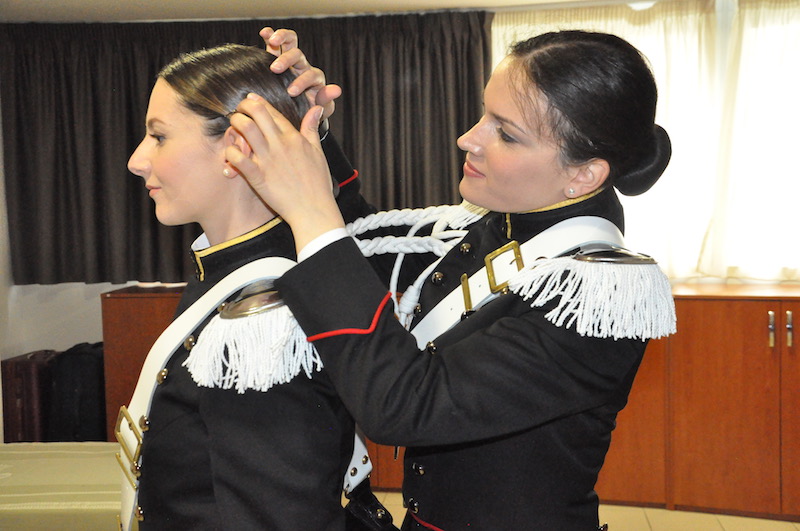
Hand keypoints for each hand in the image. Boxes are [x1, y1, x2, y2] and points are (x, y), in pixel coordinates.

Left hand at [226, 94, 344, 251]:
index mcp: (293, 137)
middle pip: (256, 112)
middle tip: (238, 111)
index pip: (271, 111)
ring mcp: (268, 160)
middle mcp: (279, 145)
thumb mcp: (318, 151)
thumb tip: (317, 108)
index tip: (249, 99)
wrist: (313, 210)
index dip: (257, 101)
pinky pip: (238, 158)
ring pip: (245, 129)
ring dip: (235, 123)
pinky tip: (231, 153)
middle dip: (243, 107)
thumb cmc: (318, 183)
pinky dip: (230, 152)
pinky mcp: (258, 177)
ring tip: (233, 128)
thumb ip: (312, 128)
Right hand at [260, 27, 341, 121]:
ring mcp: (291, 59)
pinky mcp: (277, 56)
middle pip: (298, 54)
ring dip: (281, 38)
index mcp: (314, 78)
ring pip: (289, 42)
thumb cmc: (310, 110)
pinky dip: (270, 35)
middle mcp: (303, 66)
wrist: (299, 110)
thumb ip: (326, 100)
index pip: (309, 75)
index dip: (301, 82)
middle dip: (287, 60)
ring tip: (272, 41)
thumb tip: (337, 89)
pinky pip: (275, 42)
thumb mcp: (320, 108)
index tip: (291, 92)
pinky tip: (264, 33)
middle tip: (275, 69)